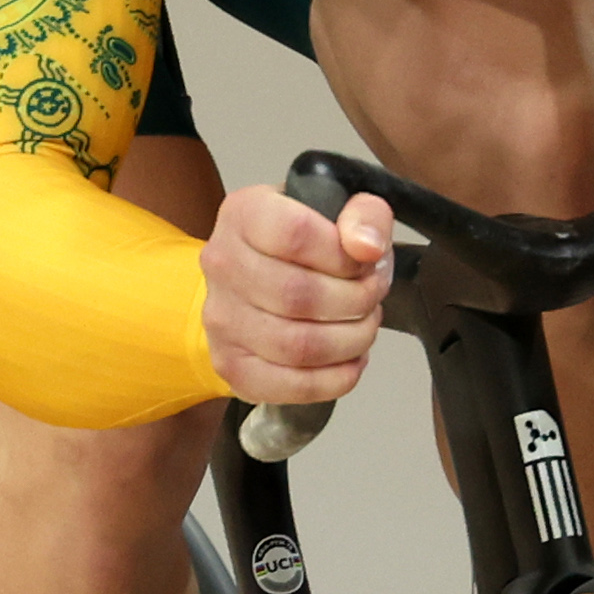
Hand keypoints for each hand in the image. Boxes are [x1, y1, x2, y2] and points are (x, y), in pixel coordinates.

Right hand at [200, 182, 394, 406]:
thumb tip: (368, 247)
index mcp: (245, 213)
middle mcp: (223, 264)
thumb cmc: (303, 242)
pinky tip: (351, 360)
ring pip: (298, 346)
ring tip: (364, 325)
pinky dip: (335, 379)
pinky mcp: (231, 365)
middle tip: (372, 297)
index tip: (366, 261)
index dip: (344, 256)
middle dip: (355, 302)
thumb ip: (365, 215)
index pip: (296, 235)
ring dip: (350, 341)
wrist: (254, 276)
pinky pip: (290, 386)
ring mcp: (221, 319)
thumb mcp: (340, 206)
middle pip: (298, 296)